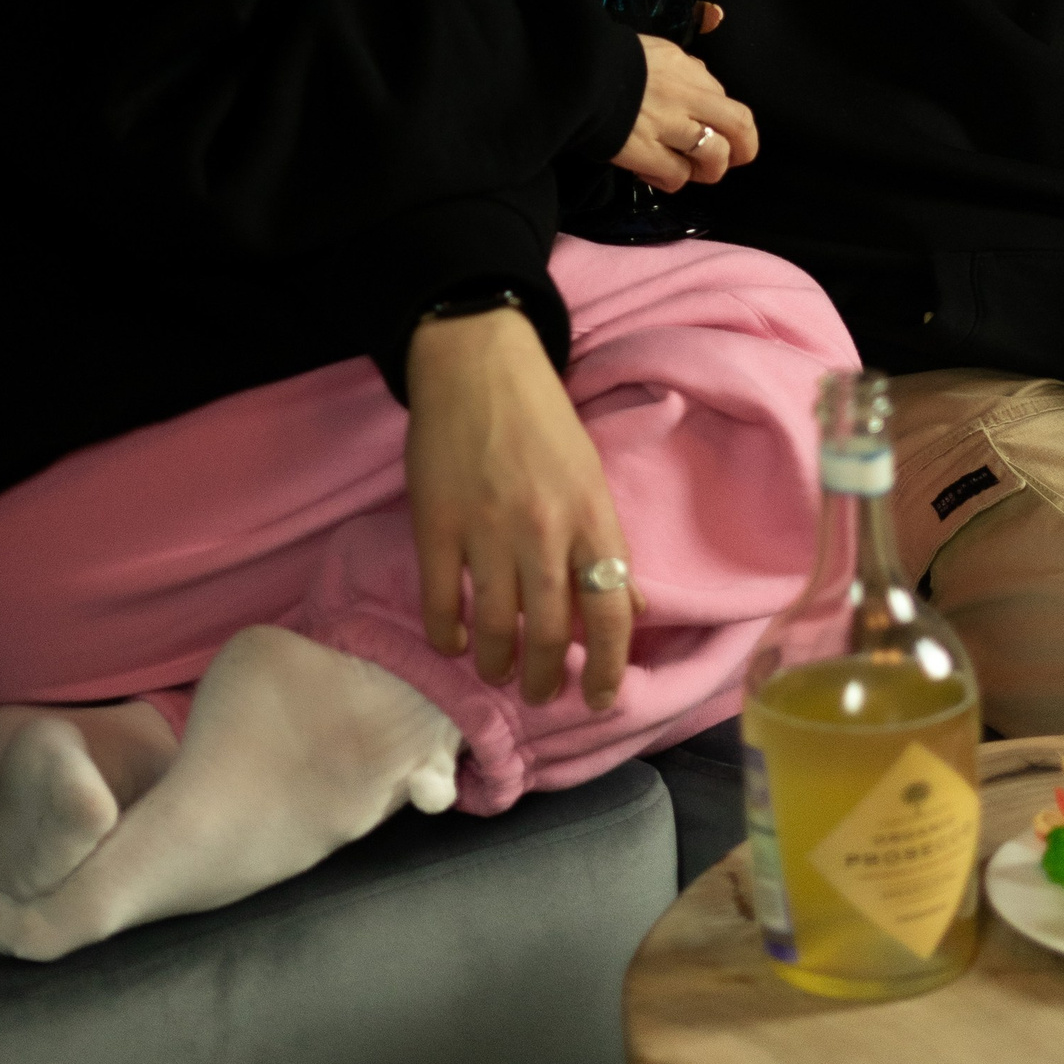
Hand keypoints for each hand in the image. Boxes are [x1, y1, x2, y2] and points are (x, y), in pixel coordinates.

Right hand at [405, 306, 642, 708]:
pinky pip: (440, 601)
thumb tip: (628, 607)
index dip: (611, 668)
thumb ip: (606, 544)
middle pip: (551, 633)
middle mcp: (543, 532)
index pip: (612, 613)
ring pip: (495, 627)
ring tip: (499, 672)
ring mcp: (486, 530)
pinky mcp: (436, 524)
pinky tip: (453, 642)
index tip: (603, 699)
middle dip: (548, 678)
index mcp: (591, 517)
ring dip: (498, 664)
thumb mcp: (591, 475)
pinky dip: (447, 633)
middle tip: (543, 693)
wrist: (477, 364)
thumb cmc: (542, 419)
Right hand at [612, 28, 758, 189]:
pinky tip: (657, 175)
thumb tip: (700, 78)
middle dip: (744, 148)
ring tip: (689, 170)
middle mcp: (686, 96)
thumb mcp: (652, 51)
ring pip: (714, 157)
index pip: (726, 99)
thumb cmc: (606, 59)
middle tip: (733, 160)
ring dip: (707, 170)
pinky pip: (676, 177)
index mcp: (687, 69)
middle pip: (739, 125)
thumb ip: (680, 68)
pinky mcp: (646, 153)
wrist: (573, 74)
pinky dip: (672, 180)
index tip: (716, 131)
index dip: (726, 121)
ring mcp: (668, 126)